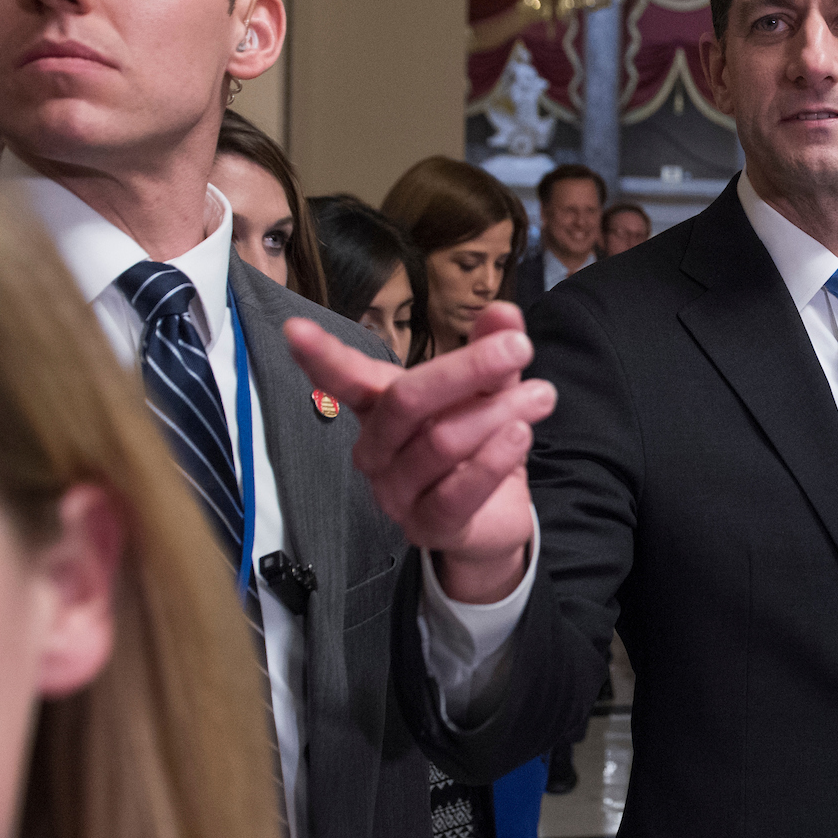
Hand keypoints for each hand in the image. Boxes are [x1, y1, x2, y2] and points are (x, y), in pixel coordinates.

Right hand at [283, 302, 555, 601]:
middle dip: (466, 369)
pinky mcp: (428, 527)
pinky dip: (491, 461)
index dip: (321, 357)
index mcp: (380, 408)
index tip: (295, 329)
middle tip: (519, 346)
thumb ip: (488, 349)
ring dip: (498, 413)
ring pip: (440, 443)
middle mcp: (378, 451)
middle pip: (406, 401)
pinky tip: (520, 436)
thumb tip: (504, 310)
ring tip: (542, 395)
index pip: (345, 378)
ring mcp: (397, 493)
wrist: (493, 518)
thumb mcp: (487, 389)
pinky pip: (456, 494)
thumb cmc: (477, 442)